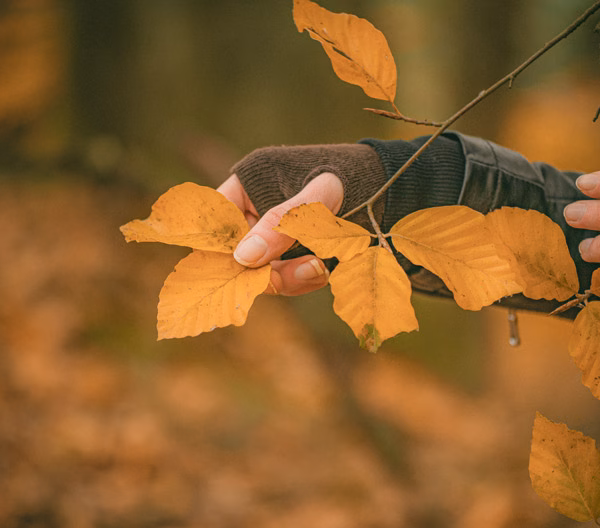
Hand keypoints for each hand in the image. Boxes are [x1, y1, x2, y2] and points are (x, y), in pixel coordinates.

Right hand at [216, 171, 342, 295]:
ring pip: (264, 270)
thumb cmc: (348, 177)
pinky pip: (288, 277)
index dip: (217, 248)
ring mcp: (273, 238)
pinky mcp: (293, 255)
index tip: (233, 269)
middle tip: (280, 278)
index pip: (215, 221)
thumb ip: (282, 223)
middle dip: (260, 270)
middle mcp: (254, 214)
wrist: (384, 189)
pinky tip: (322, 270)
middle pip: (238, 254)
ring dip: (287, 278)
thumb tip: (244, 258)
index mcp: (247, 185)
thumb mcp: (317, 195)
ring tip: (317, 268)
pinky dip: (304, 279)